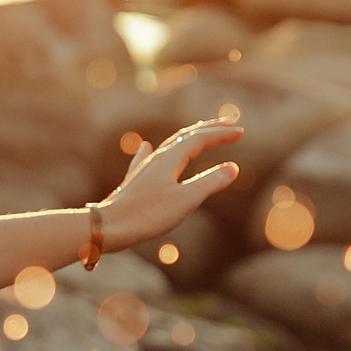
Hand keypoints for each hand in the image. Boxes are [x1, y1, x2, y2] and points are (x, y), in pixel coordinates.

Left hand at [99, 120, 244, 252]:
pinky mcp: (135, 182)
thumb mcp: (186, 199)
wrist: (110, 226)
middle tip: (229, 123)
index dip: (221, 134)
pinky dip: (155, 150)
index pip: (199, 139)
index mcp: (170, 159)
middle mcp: (156, 158)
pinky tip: (147, 146)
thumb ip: (210, 182)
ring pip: (169, 146)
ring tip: (200, 133)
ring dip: (188, 138)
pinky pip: (148, 158)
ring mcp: (144, 169)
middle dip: (208, 129)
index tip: (241, 131)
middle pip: (185, 137)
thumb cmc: (148, 214)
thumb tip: (233, 167)